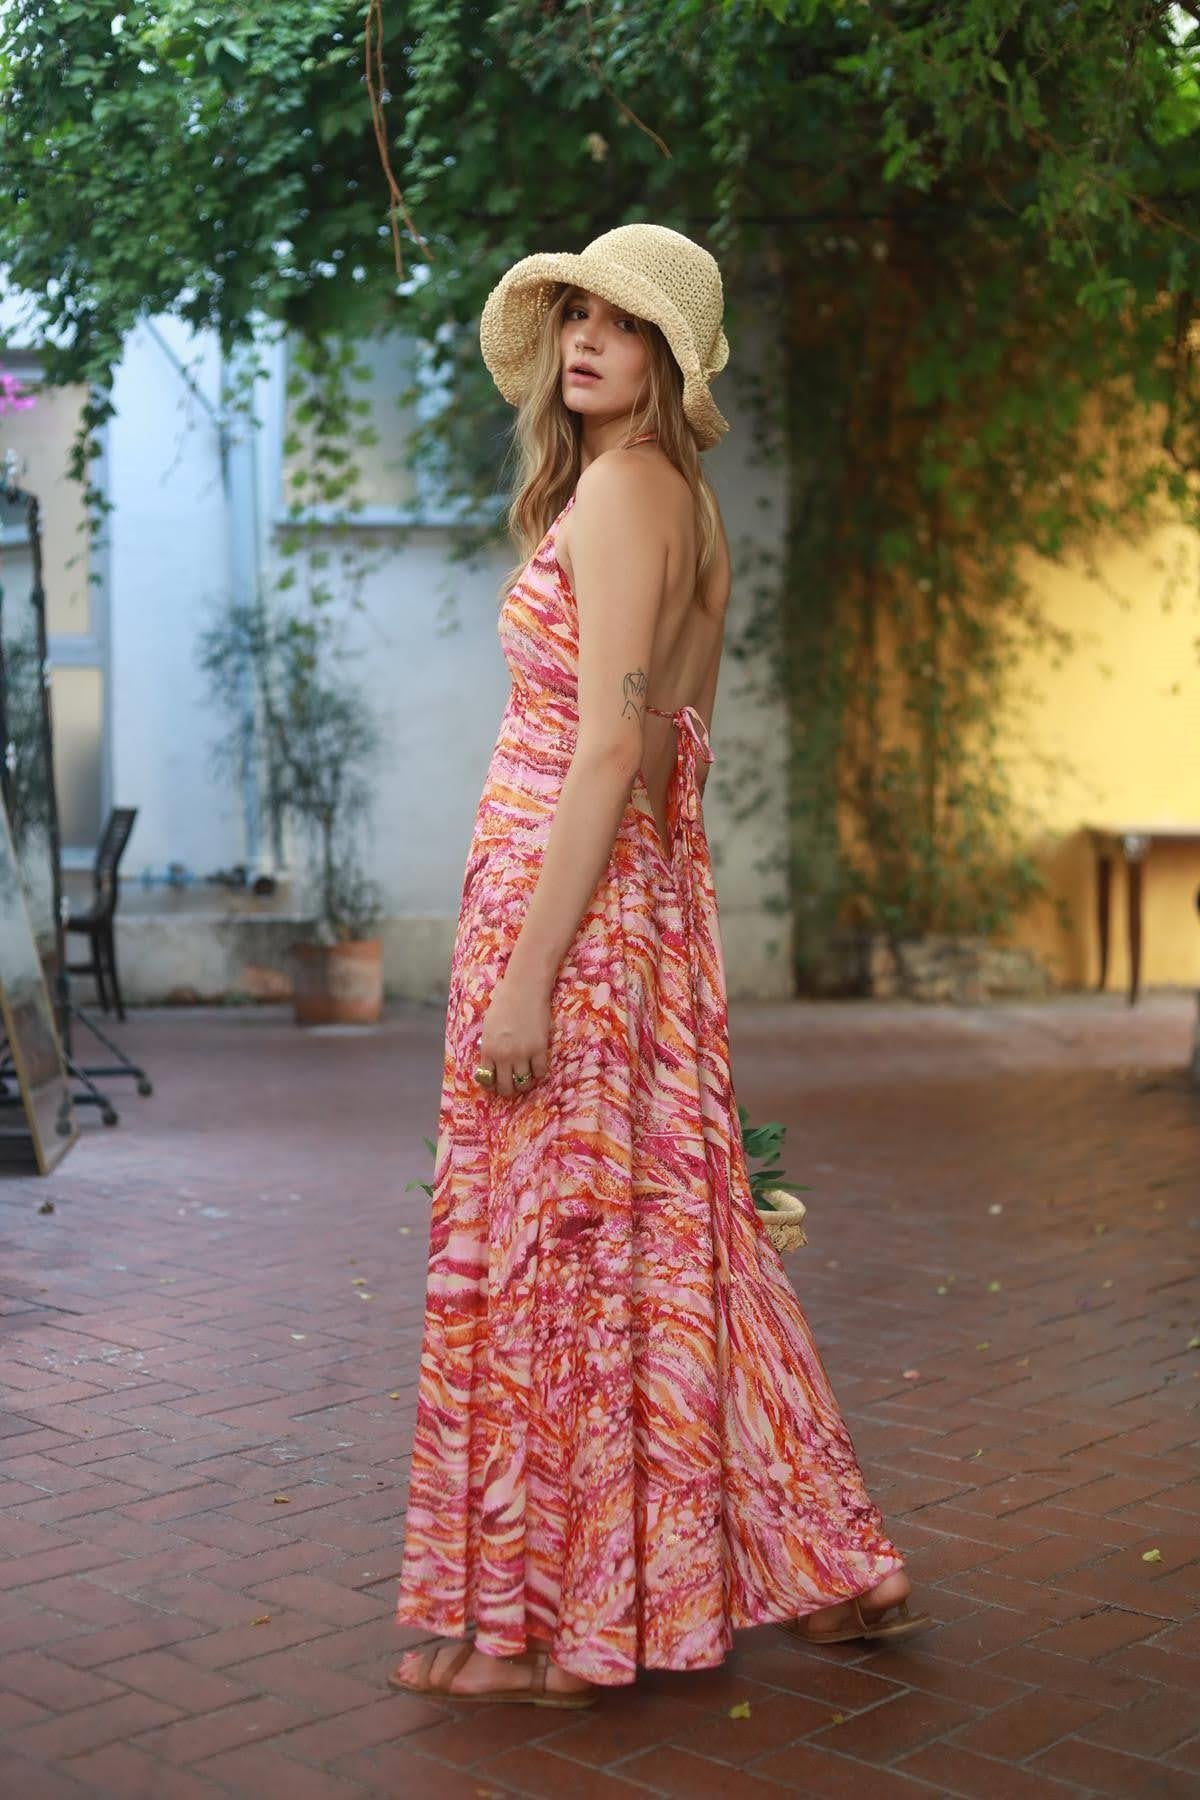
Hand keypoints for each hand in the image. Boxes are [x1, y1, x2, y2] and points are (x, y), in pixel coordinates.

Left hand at [479, 970, 550, 1097]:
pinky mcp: (539, 1049)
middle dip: (508, 1090)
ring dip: (524, 1084)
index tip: (495, 1086)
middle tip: (511, 1087)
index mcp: (488, 1049)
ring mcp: (522, 1054)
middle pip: (506, 1087)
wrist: (524, 989)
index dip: (491, 1086)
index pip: (487, 1079)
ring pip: (524, 1083)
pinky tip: (537, 1067)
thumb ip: (489, 1044)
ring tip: (526, 1079)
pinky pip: (540, 1072)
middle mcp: (503, 1056)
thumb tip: (491, 1058)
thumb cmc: (503, 1002)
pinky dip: (539, 1073)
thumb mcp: (488, 1026)